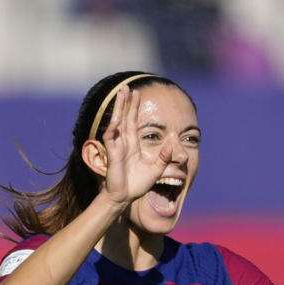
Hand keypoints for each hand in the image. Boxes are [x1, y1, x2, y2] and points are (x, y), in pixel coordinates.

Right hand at [92, 84, 160, 209]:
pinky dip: (113, 129)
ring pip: (117, 122)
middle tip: (127, 87)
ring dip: (119, 108)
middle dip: (126, 102)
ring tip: (121, 93)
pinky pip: (111, 138)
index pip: (134, 121)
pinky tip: (117, 119)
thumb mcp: (156, 170)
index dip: (135, 108)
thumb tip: (172, 145)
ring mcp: (117, 147)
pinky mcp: (112, 154)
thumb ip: (164, 158)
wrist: (125, 197)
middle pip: (125, 117)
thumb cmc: (138, 184)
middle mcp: (124, 142)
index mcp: (133, 144)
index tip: (137, 93)